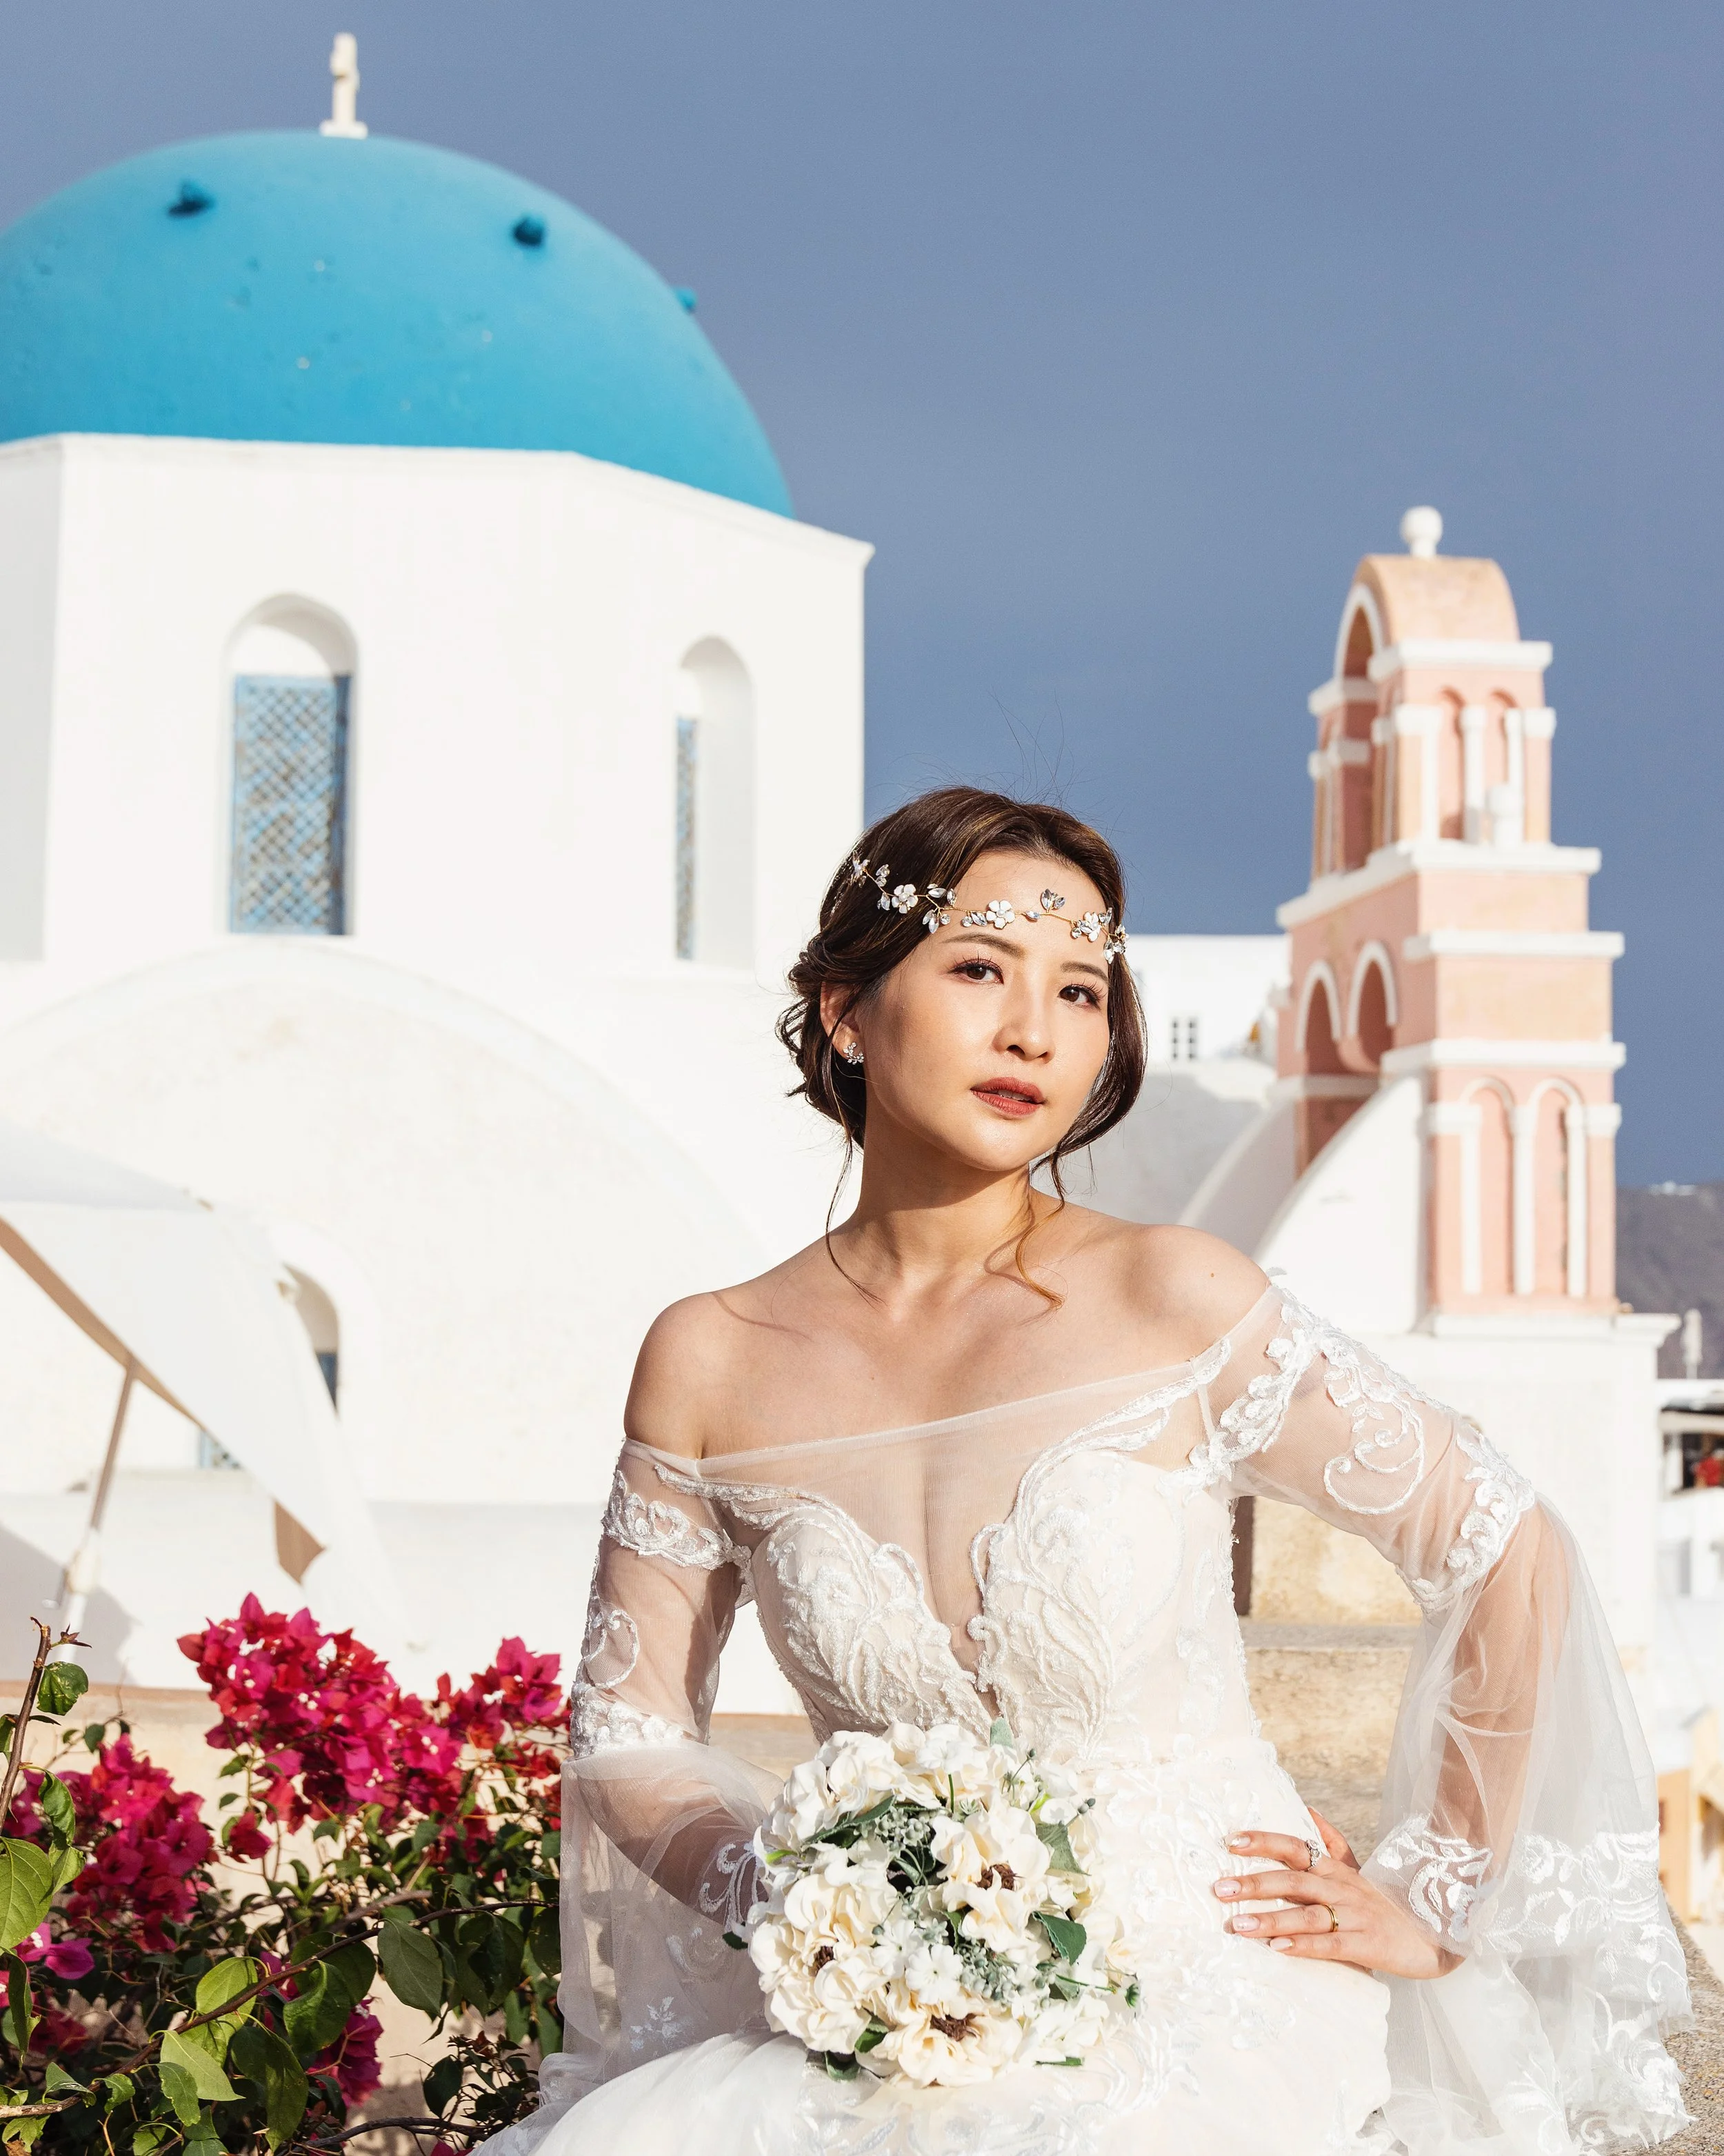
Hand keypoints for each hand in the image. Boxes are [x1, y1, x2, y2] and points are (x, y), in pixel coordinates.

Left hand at [1211, 1811, 1458, 1979]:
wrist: (1433, 1936)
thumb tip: (1307, 1809)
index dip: (1264, 1842)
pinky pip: (1331, 1945)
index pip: (1296, 1847)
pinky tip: (1278, 1950)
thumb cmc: (1386, 1904)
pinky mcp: (1367, 1946)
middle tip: (1219, 1888)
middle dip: (1255, 1883)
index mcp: (1337, 1870)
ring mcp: (1355, 1917)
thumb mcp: (1359, 1870)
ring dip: (1271, 1919)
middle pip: (1294, 1881)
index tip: (1231, 1841)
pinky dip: (1304, 1946)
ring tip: (1238, 1924)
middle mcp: (1343, 1888)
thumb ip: (1332, 1842)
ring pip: (1308, 1915)